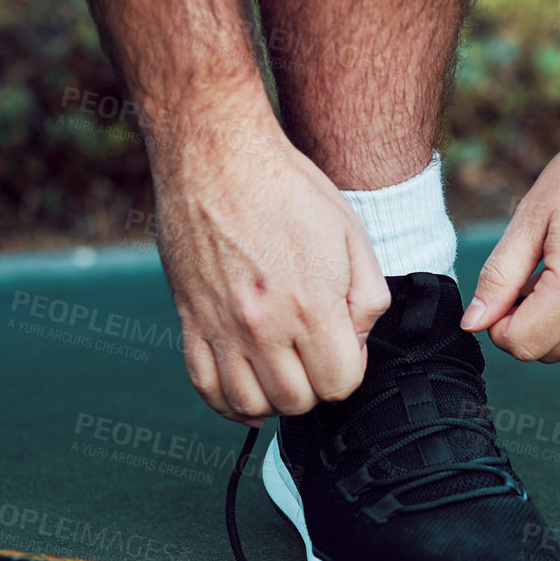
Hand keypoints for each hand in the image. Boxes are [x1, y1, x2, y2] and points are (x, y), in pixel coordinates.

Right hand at [147, 94, 390, 423]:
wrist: (218, 156)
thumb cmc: (289, 190)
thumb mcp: (352, 235)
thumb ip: (369, 297)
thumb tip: (359, 339)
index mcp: (310, 307)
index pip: (340, 384)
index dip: (351, 368)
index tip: (346, 343)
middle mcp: (263, 326)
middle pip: (297, 401)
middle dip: (316, 386)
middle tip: (316, 354)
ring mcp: (221, 327)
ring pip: (250, 405)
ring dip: (274, 398)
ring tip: (285, 371)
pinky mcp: (190, 320)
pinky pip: (205, 386)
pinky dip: (228, 402)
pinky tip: (248, 390)